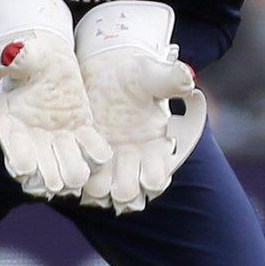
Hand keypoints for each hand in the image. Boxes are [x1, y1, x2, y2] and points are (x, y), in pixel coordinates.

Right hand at [0, 0, 111, 197]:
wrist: (51, 60)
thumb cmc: (32, 56)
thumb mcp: (25, 55)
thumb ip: (18, 59)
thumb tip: (10, 55)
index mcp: (12, 125)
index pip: (16, 153)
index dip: (22, 161)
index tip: (27, 166)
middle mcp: (33, 140)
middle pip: (44, 173)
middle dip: (53, 176)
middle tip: (63, 173)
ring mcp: (58, 141)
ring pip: (68, 171)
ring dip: (76, 172)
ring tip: (82, 168)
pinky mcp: (81, 134)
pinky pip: (92, 153)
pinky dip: (97, 156)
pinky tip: (101, 151)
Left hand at [75, 1, 206, 213]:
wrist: (109, 71)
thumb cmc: (136, 74)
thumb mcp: (154, 74)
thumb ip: (172, 80)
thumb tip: (187, 81)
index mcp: (157, 147)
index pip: (158, 178)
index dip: (151, 176)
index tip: (142, 162)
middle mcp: (135, 161)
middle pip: (130, 193)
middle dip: (122, 185)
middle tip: (113, 166)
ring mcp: (111, 163)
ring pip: (105, 193)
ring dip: (98, 184)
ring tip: (92, 165)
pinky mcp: (88, 158)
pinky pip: (84, 180)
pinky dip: (80, 176)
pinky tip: (77, 159)